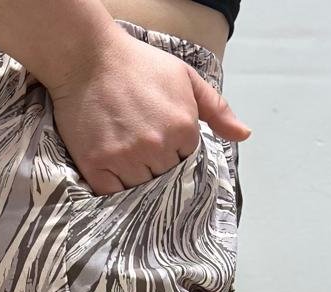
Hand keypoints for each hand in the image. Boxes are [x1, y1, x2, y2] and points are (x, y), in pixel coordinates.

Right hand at [45, 26, 250, 195]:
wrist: (87, 58)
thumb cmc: (138, 65)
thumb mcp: (186, 77)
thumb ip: (217, 109)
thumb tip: (244, 135)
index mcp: (183, 127)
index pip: (189, 162)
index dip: (177, 154)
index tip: (164, 143)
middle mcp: (157, 147)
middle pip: (166, 179)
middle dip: (158, 168)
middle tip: (143, 149)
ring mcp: (125, 158)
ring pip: (141, 191)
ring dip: (137, 180)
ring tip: (127, 158)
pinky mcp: (97, 166)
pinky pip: (113, 195)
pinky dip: (115, 191)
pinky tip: (114, 173)